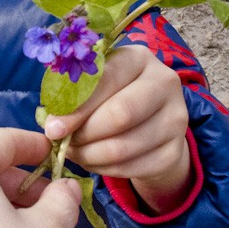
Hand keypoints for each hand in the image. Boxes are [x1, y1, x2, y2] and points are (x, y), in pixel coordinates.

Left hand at [44, 45, 191, 212]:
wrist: (150, 123)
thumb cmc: (111, 96)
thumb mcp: (94, 86)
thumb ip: (72, 97)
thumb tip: (52, 125)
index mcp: (139, 57)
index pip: (105, 81)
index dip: (76, 107)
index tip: (52, 127)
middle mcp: (165, 83)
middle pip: (120, 115)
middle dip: (84, 134)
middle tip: (63, 144)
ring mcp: (176, 118)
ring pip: (123, 147)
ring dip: (89, 156)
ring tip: (75, 153)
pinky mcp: (175, 151)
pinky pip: (132, 168)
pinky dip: (105, 170)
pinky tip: (94, 162)